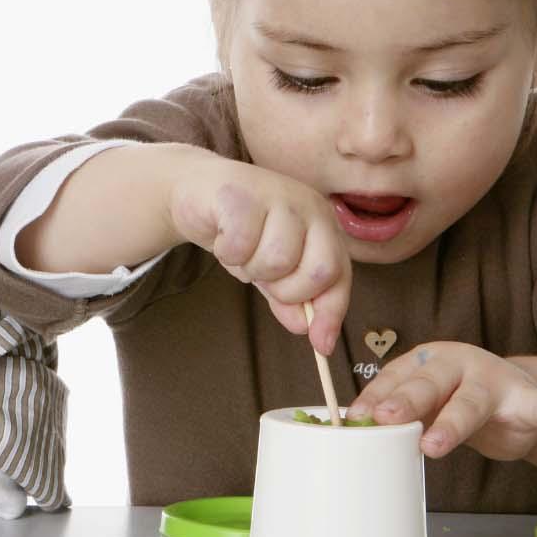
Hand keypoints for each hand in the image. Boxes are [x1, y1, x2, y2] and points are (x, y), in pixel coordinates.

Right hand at [167, 153, 350, 353]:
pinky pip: (241, 245)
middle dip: (287, 290)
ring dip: (251, 269)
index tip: (320, 344)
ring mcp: (278, 196)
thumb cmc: (241, 230)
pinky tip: (223, 237)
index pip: (340, 274)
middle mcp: (309, 206)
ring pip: (277, 260)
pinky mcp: (242, 195)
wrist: (197, 191)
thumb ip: (291, 299)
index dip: (331, 313)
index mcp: (324, 224)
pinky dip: (227, 253)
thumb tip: (308, 330)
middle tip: (263, 278)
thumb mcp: (271, 271)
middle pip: (318, 271)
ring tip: (240, 252)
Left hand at [349, 342, 536, 459]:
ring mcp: (492, 379)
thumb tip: (352, 426)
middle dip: (406, 402)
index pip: (396, 378)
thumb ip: (396, 408)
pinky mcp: (526, 398)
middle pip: (428, 384)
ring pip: (470, 403)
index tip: (359, 417)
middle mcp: (456, 363)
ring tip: (435, 443)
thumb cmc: (453, 396)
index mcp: (425, 361)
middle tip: (386, 419)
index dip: (377, 397)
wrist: (513, 395)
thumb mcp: (424, 397)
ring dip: (452, 424)